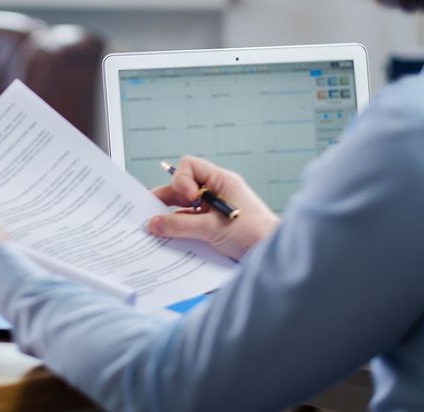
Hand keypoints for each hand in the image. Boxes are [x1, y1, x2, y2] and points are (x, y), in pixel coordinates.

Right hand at [148, 155, 279, 260]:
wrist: (273, 258)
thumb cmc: (253, 234)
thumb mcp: (212, 228)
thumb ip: (179, 225)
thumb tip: (152, 224)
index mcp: (221, 181)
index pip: (190, 166)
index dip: (182, 180)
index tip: (189, 198)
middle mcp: (216, 193)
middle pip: (182, 189)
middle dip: (167, 201)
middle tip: (151, 215)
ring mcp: (214, 211)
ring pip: (183, 209)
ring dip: (172, 220)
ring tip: (158, 232)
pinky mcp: (213, 228)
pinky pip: (189, 224)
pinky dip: (180, 232)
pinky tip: (173, 243)